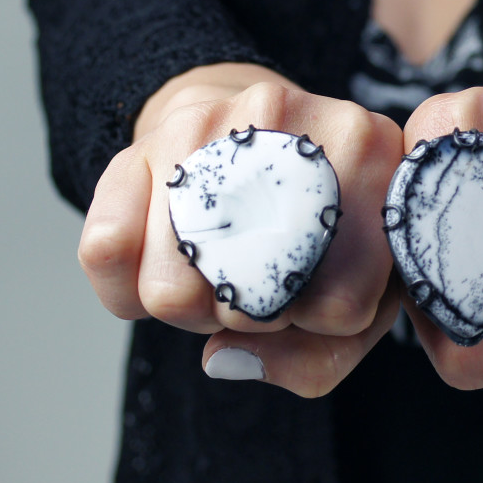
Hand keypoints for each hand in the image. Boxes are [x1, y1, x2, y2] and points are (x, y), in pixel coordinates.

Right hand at [78, 64, 403, 395]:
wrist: (250, 131)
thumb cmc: (316, 227)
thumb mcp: (354, 294)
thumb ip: (318, 356)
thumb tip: (225, 360)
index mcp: (376, 157)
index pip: (339, 306)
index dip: (318, 322)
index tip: (313, 290)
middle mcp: (296, 123)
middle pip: (247, 304)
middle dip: (248, 317)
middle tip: (258, 276)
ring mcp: (213, 123)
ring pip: (171, 292)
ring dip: (190, 305)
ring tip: (218, 263)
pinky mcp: (142, 140)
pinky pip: (106, 253)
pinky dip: (127, 286)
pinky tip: (163, 256)